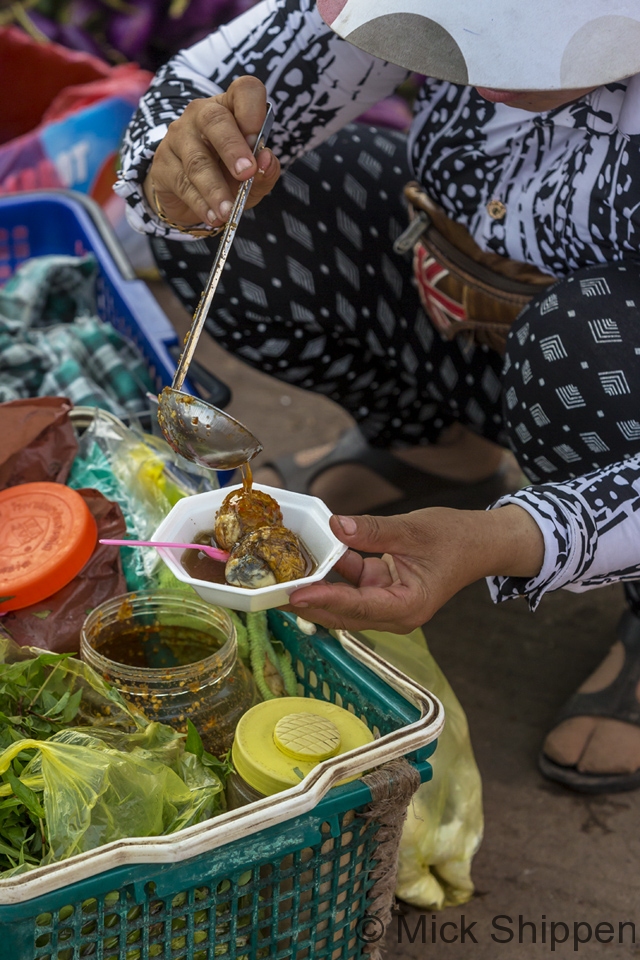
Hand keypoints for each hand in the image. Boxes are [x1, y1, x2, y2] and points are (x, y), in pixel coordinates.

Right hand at [143, 76, 280, 229]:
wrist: (194, 200)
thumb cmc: (230, 178)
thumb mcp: (256, 177)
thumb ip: (267, 170)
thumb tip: (267, 161)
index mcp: (231, 108)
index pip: (245, 91)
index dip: (253, 110)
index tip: (258, 138)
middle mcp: (201, 114)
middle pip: (215, 120)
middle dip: (232, 148)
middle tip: (246, 173)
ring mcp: (178, 136)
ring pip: (197, 160)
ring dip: (215, 188)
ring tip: (227, 211)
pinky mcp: (162, 164)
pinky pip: (182, 183)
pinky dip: (200, 203)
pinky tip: (213, 217)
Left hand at [288, 505, 544, 633]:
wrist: (479, 542)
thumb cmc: (455, 538)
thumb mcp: (413, 530)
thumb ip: (372, 530)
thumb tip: (337, 525)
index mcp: (408, 607)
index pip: (358, 607)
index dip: (325, 600)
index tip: (296, 595)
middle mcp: (394, 613)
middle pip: (343, 612)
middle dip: (310, 601)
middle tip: (273, 590)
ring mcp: (386, 603)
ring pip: (343, 600)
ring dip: (316, 587)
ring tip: (281, 576)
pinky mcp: (381, 589)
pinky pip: (350, 583)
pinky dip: (332, 570)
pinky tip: (309, 556)